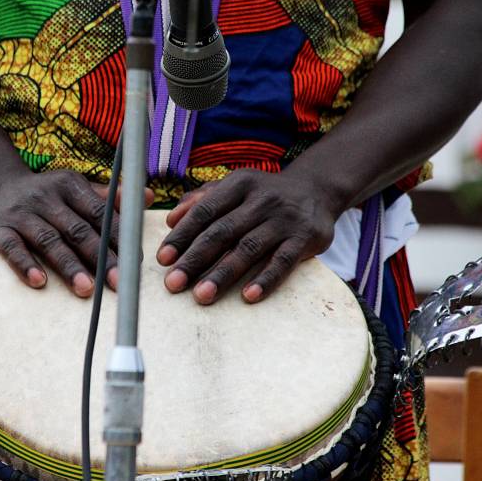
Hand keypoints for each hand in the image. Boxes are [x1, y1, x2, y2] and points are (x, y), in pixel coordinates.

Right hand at [0, 169, 152, 297]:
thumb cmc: (47, 195)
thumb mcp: (76, 189)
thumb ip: (109, 198)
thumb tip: (148, 196)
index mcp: (70, 186)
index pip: (99, 213)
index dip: (118, 237)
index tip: (134, 262)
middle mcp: (46, 197)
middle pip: (77, 229)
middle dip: (100, 257)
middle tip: (118, 283)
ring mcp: (20, 213)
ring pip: (48, 240)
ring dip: (68, 265)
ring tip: (86, 289)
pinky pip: (12, 248)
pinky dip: (25, 265)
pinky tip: (40, 282)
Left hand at [156, 169, 340, 304]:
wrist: (318, 190)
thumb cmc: (263, 195)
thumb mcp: (235, 187)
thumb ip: (202, 200)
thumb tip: (170, 220)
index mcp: (240, 184)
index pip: (204, 211)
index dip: (182, 235)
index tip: (163, 259)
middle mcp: (262, 199)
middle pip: (222, 231)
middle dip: (195, 259)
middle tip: (174, 283)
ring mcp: (285, 219)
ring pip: (249, 248)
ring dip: (223, 273)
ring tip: (202, 295)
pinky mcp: (306, 237)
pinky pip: (284, 261)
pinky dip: (266, 279)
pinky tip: (248, 296)